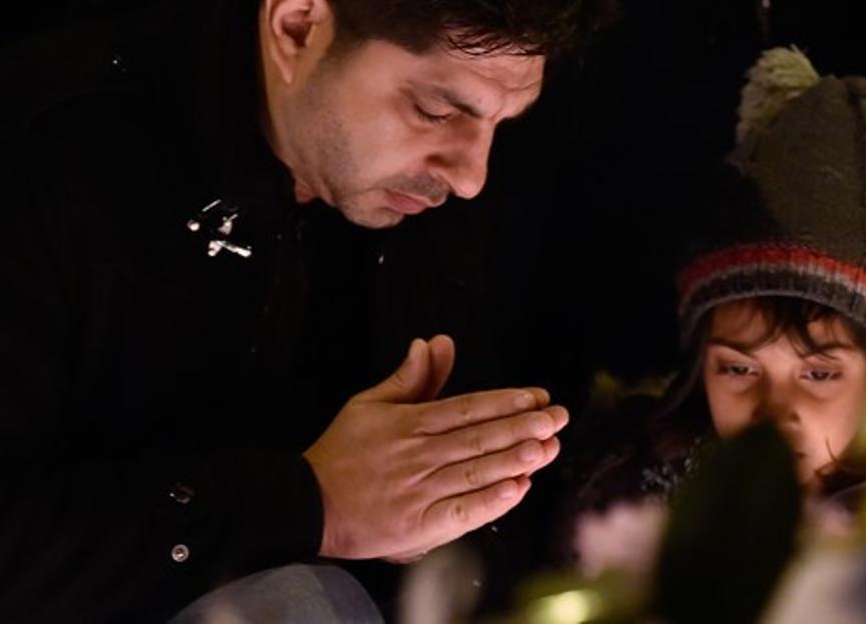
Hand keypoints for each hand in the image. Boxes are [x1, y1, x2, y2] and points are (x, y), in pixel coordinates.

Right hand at [304, 335, 567, 559]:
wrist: (307, 504)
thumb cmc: (341, 453)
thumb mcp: (369, 404)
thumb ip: (410, 377)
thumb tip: (433, 342)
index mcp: (410, 423)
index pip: (468, 408)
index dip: (506, 401)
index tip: (538, 396)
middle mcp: (420, 454)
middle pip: (480, 437)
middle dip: (523, 426)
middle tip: (558, 418)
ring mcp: (421, 490)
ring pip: (476, 470)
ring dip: (515, 459)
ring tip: (548, 447)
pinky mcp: (419, 524)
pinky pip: (462, 511)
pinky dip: (491, 500)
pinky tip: (518, 489)